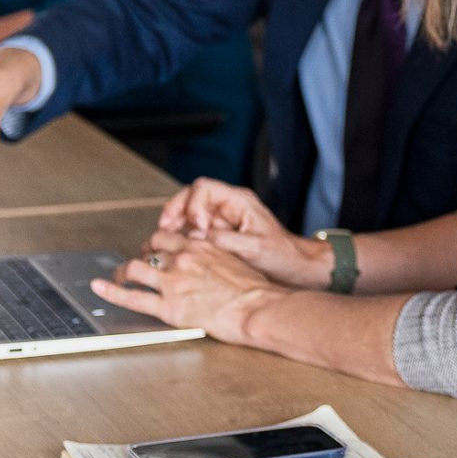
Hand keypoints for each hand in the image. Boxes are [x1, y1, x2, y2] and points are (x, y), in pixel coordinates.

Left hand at [94, 240, 284, 344]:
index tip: (153, 249)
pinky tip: (99, 287)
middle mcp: (183, 259)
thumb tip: (209, 259)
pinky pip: (132, 297)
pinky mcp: (168, 307)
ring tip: (117, 277)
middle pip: (149, 248)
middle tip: (135, 265)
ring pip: (136, 269)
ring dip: (123, 272)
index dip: (156, 243)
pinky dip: (111, 291)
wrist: (257, 307)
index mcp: (201, 246)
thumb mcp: (235, 260)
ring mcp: (173, 282)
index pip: (168, 236)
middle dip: (139, 255)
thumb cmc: (254, 289)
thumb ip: (215, 256)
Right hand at [155, 179, 330, 289]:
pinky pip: (191, 231)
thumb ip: (225, 241)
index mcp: (239, 201)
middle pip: (191, 197)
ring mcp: (220, 221)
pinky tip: (174, 249)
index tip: (196, 227)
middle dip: (175, 211)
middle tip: (165, 229)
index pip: (205, 189)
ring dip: (174, 224)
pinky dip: (179, 237)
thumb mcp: (255, 248)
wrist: (293, 268)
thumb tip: (197, 236)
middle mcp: (227, 207)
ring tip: (163, 240)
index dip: (194, 205)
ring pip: (188, 213)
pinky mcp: (216, 236)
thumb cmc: (281, 255)